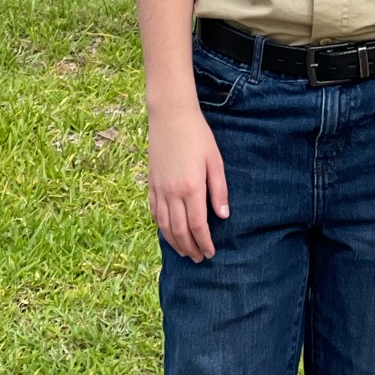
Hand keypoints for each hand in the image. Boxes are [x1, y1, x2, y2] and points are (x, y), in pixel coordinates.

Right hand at [148, 102, 228, 261]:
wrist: (171, 116)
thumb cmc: (198, 136)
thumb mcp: (215, 160)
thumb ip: (219, 190)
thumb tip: (223, 216)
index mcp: (191, 188)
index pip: (197, 225)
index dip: (204, 242)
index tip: (210, 252)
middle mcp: (172, 193)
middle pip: (180, 231)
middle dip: (190, 248)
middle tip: (198, 258)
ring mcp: (159, 190)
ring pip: (164, 226)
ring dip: (175, 243)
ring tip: (184, 252)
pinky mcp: (151, 184)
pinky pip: (154, 213)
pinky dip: (161, 227)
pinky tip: (168, 232)